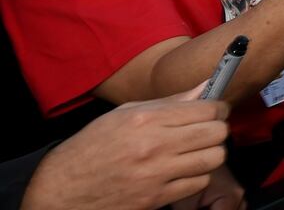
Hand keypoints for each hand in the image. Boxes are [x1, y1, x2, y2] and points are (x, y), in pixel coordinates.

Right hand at [22, 83, 230, 209]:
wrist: (63, 188)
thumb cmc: (94, 146)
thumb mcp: (125, 114)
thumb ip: (169, 102)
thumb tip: (204, 87)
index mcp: (146, 119)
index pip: (205, 109)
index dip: (218, 108)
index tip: (216, 110)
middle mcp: (154, 145)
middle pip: (216, 133)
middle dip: (218, 129)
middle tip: (210, 130)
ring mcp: (156, 174)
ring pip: (213, 159)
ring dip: (211, 153)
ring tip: (198, 150)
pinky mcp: (156, 198)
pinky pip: (198, 183)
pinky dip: (197, 176)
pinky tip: (183, 170)